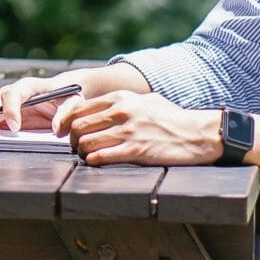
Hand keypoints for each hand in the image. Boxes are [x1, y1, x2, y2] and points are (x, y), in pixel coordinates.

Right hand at [0, 72, 82, 134]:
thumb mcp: (73, 101)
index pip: (14, 94)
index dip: (11, 110)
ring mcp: (3, 104)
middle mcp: (11, 93)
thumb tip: (56, 128)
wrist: (61, 93)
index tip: (14, 127)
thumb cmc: (68, 95)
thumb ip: (66, 112)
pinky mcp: (0, 115)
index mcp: (29, 87)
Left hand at [61, 91, 224, 166]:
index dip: (65, 122)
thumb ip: (121, 103)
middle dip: (72, 139)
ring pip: (85, 143)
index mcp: (121, 98)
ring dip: (82, 153)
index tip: (63, 131)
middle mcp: (121, 112)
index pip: (78, 108)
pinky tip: (97, 162)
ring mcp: (127, 132)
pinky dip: (93, 161)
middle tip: (76, 147)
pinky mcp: (135, 151)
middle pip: (77, 127)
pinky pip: (100, 157)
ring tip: (88, 156)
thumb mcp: (144, 100)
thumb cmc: (170, 118)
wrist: (196, 134)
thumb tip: (100, 109)